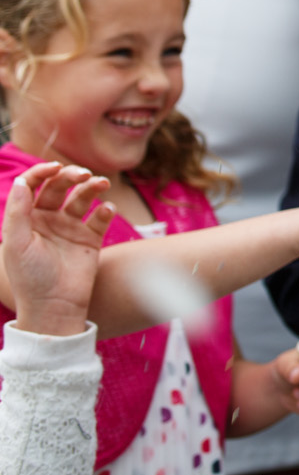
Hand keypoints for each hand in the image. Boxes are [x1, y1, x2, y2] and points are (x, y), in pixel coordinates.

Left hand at [3, 163, 112, 336]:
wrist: (54, 307)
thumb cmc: (29, 277)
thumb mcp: (16, 244)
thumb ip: (18, 212)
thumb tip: (24, 181)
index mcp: (27, 219)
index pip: (34, 186)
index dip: (43, 172)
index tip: (56, 167)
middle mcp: (49, 220)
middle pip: (60, 187)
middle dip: (72, 176)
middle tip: (84, 174)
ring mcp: (71, 229)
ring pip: (83, 198)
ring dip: (92, 187)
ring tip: (101, 184)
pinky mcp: (91, 239)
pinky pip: (100, 218)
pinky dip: (105, 210)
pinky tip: (106, 210)